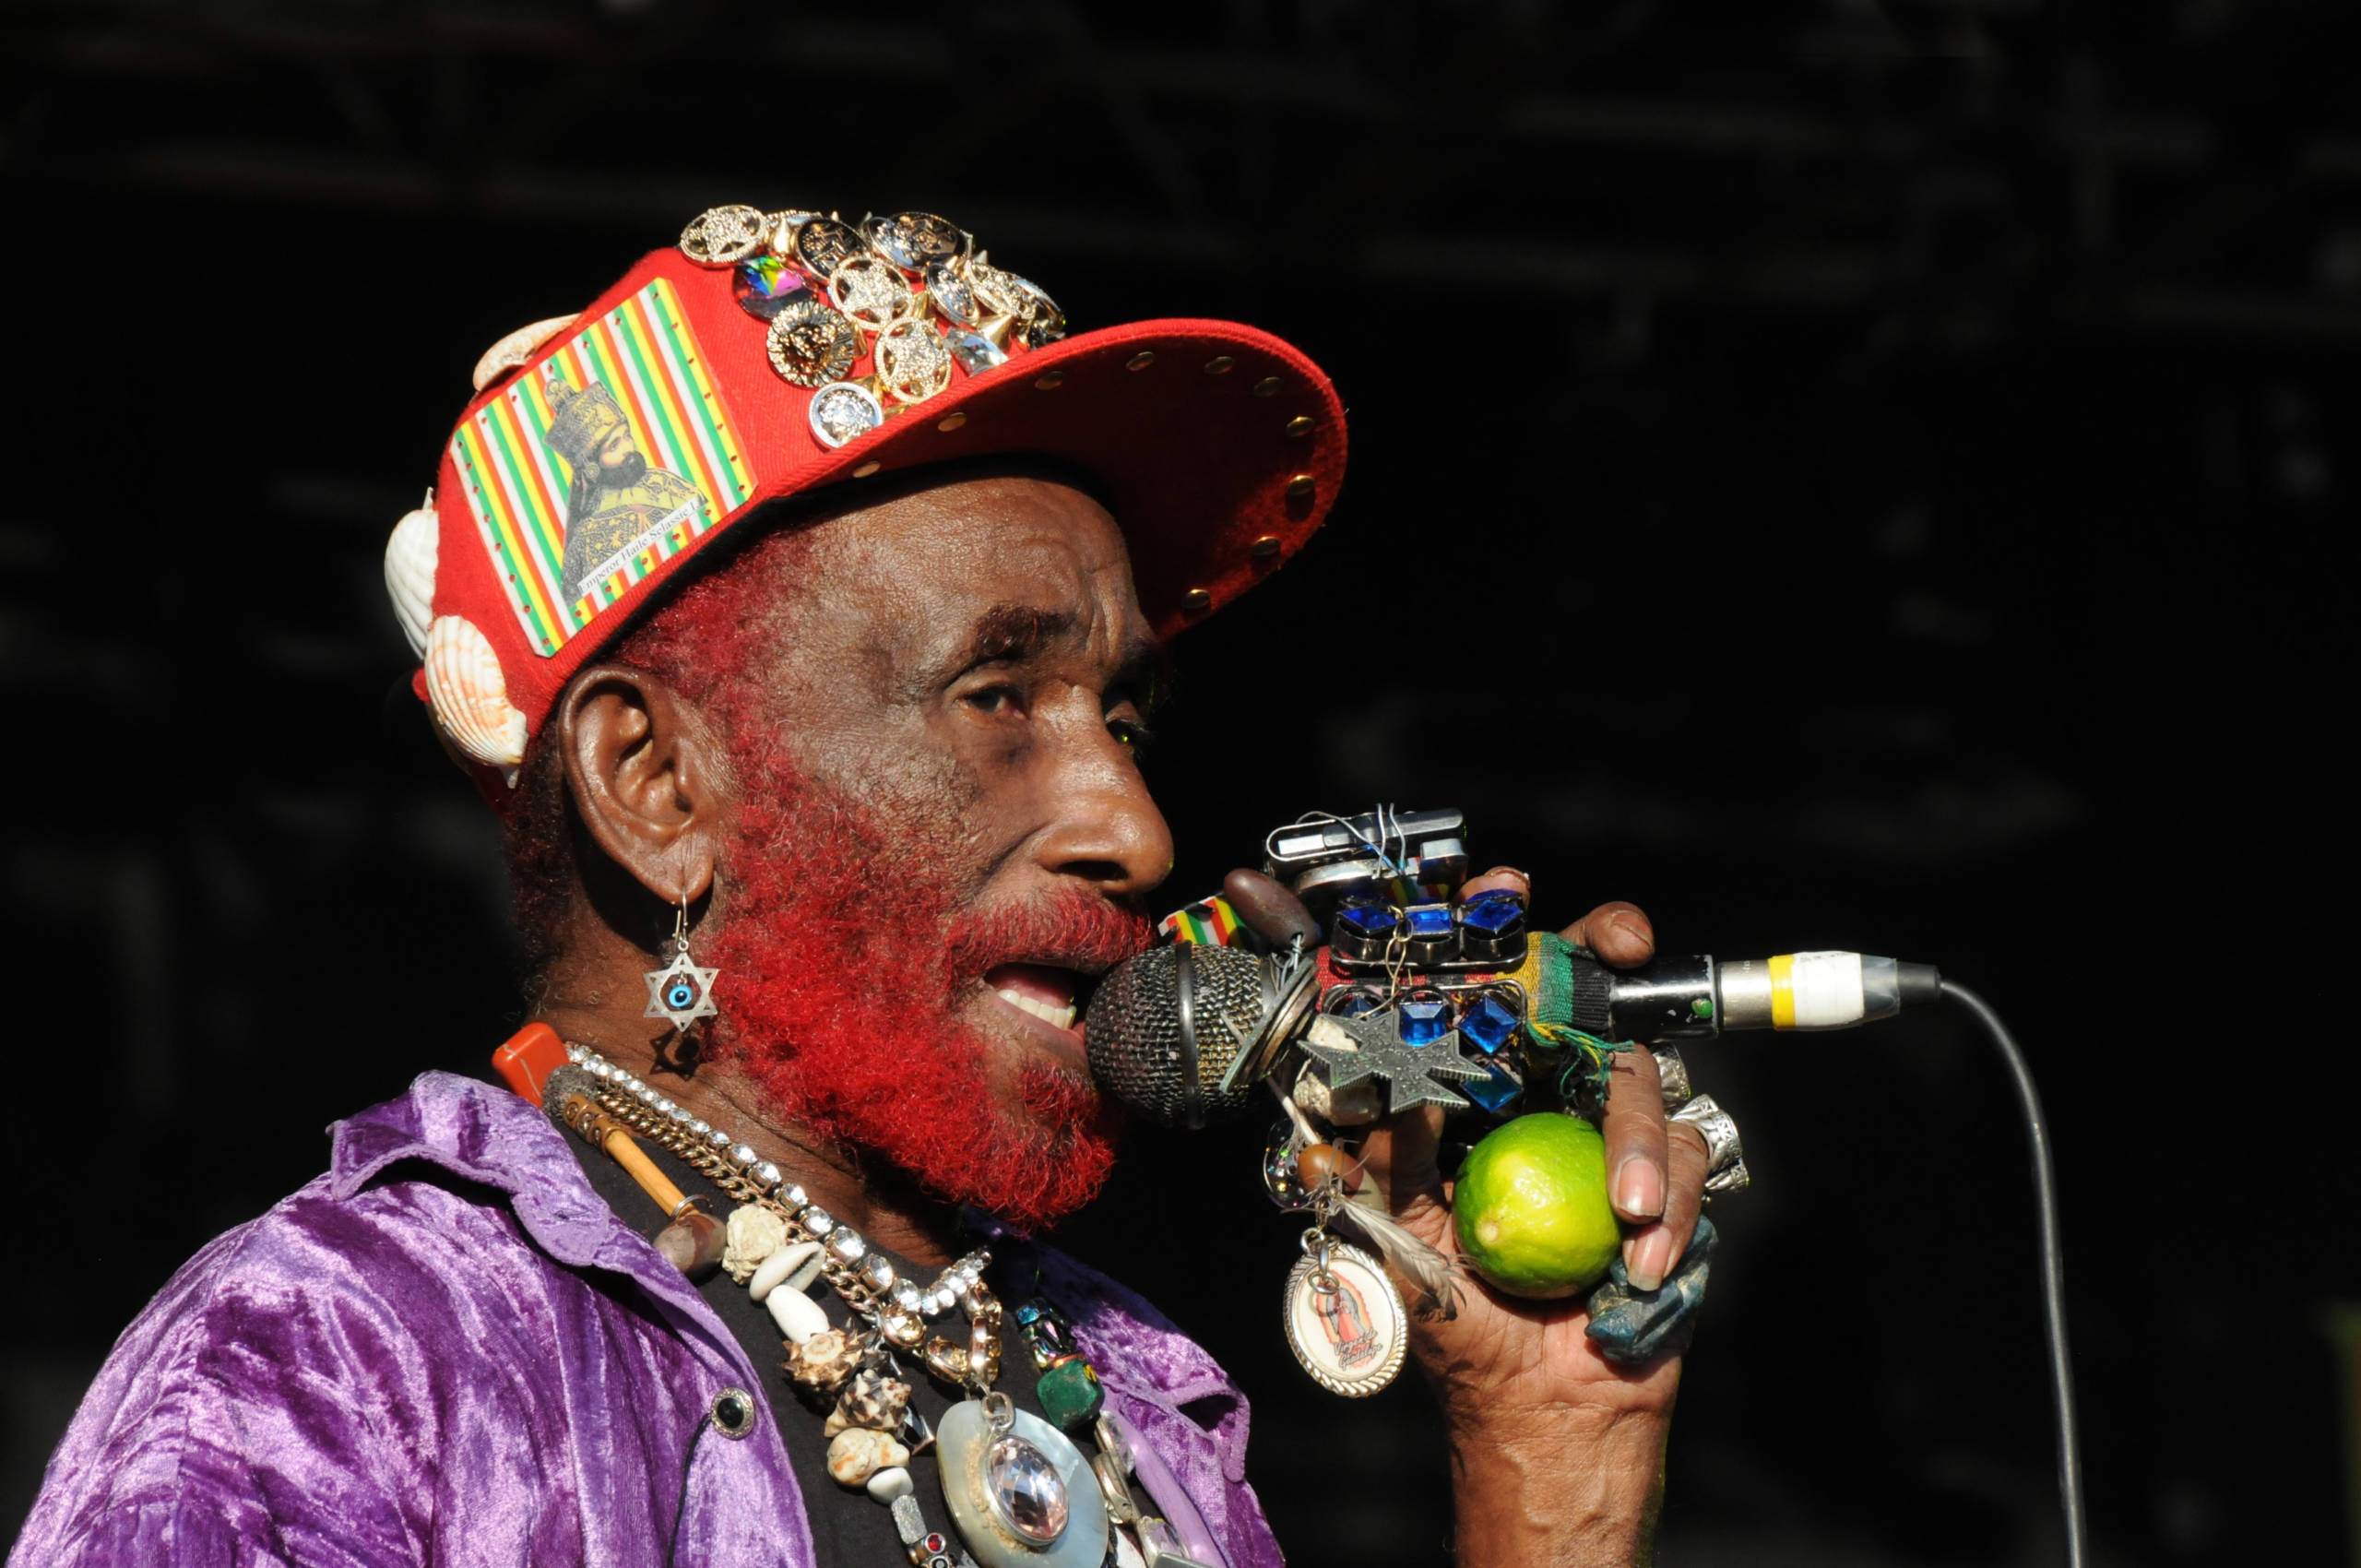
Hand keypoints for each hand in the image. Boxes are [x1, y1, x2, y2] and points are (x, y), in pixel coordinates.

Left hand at [1224, 867, 1713, 1565]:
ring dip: (1636, 1136)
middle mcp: (1541, 1093)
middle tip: (1616, 940)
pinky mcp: (1668, 1175)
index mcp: (1470, 1091)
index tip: (1504, 891)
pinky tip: (1637, 1260)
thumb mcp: (1395, 1233)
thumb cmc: (1457, 1318)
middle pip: (1579, 989)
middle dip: (1600, 947)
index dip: (1491, 931)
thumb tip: (1379, 1081)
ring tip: (1625, 1211)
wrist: (1541, 1406)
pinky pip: (1686, 1154)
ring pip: (1636, 1072)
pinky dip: (1668, 1206)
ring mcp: (1608, 1128)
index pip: (1479, 990)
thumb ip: (1381, 1156)